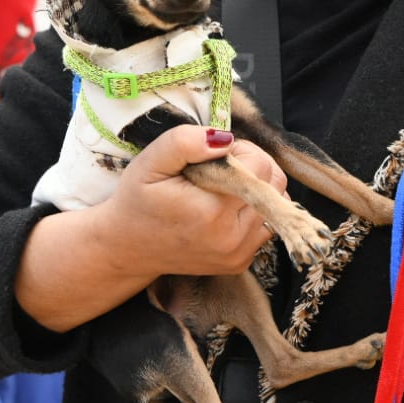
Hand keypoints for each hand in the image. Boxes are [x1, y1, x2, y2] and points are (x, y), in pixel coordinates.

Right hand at [95, 126, 287, 279]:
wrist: (127, 247)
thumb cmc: (139, 199)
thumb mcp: (152, 161)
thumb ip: (186, 142)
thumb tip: (225, 139)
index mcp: (213, 212)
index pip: (259, 165)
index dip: (239, 152)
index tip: (213, 157)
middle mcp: (232, 238)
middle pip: (274, 184)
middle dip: (251, 169)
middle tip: (218, 170)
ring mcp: (238, 254)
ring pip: (276, 206)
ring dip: (255, 191)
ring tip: (220, 190)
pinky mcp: (240, 263)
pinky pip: (266, 226)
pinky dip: (252, 213)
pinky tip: (223, 210)